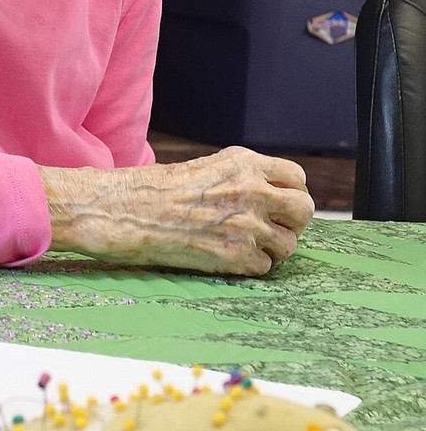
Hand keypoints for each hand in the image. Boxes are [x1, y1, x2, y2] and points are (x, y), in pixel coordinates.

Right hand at [39, 146, 314, 274]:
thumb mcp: (210, 167)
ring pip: (288, 244)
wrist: (128, 212)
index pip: (297, 179)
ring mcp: (247, 226)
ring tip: (244, 244)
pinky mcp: (235, 256)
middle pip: (303, 211)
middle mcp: (253, 192)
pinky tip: (226, 256)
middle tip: (272, 227)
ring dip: (272, 247)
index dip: (290, 193)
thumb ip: (245, 176)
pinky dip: (250, 266)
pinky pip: (264, 266)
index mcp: (246, 164)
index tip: (278, 203)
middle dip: (291, 221)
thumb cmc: (159, 189)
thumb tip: (272, 195)